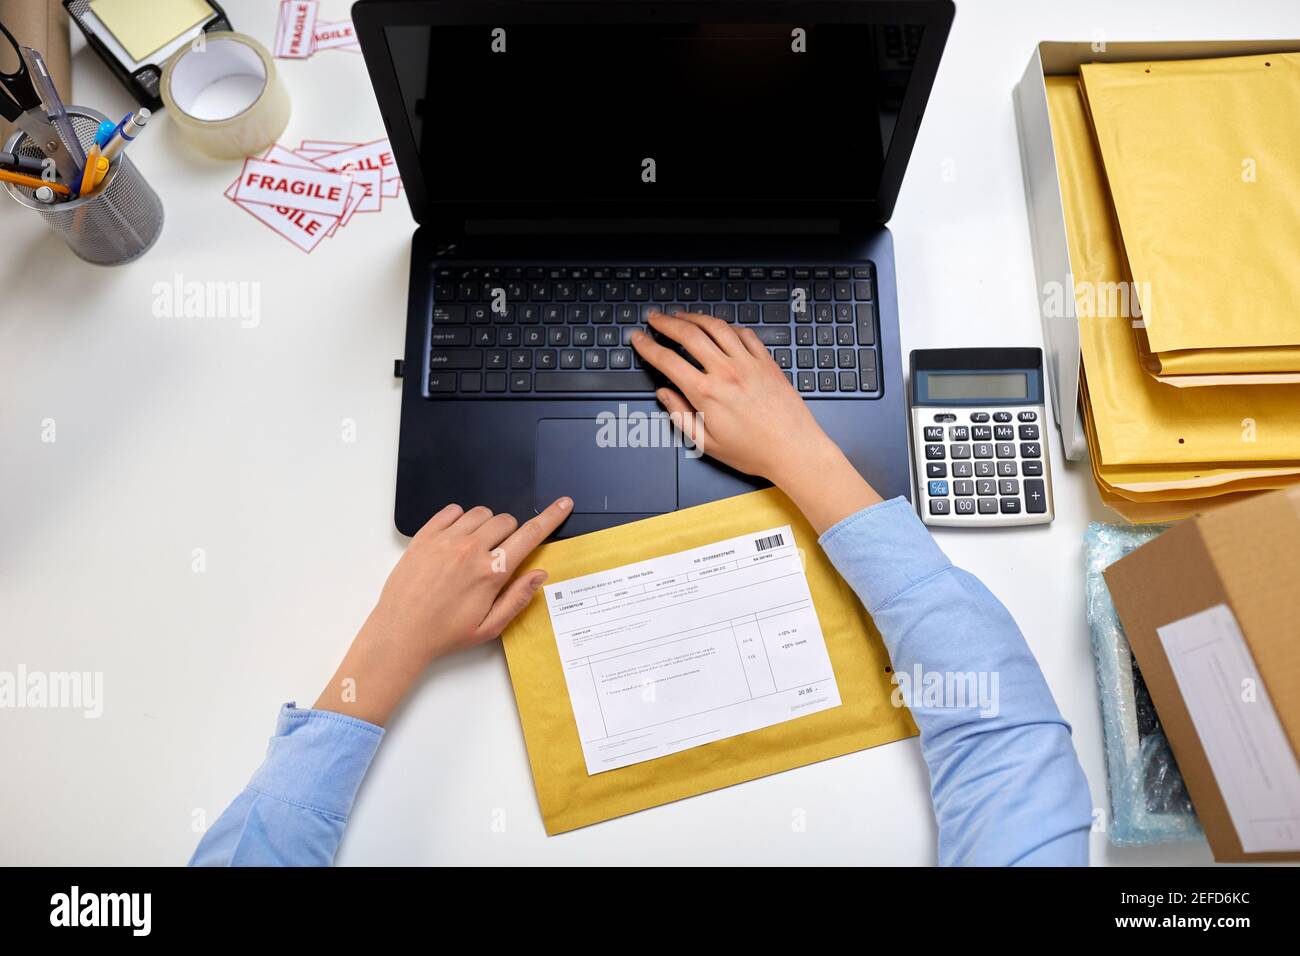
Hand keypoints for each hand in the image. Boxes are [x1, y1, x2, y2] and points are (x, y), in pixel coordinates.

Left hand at [314, 497, 571, 724]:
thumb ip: (518, 598)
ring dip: (486, 525)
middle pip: (506, 521)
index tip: (563, 504)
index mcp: (492, 572)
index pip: (530, 535)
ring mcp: (446, 540)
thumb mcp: (490, 627)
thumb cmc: (445, 634)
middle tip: (498, 554)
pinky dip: (460, 519)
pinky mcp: (425, 536)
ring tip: (475, 547)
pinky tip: (456, 539)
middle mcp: (471, 550)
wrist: (400, 632)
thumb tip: (540, 573)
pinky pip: (452, 511)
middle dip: (510, 533)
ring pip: (481, 513)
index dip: (550, 517)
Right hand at [632, 311, 880, 531]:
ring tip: (681, 315)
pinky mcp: (767, 362)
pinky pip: (744, 334)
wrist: (794, 450)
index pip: (668, 360)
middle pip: (689, 334)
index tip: (638, 339)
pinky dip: (727, 326)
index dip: (648, 346)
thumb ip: (681, 415)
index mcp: (707, 393)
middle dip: (666, 322)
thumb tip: (664, 394)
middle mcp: (727, 372)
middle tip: (655, 318)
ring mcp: (749, 363)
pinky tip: (719, 327)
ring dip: (695, 317)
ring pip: (716, 327)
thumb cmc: (754, 451)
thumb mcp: (707, 443)